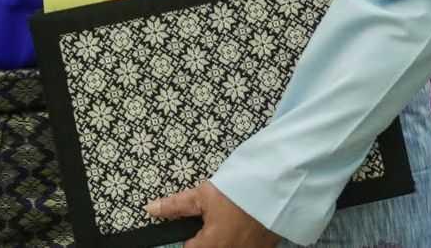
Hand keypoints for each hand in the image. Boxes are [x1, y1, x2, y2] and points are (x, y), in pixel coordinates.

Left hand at [146, 182, 279, 247]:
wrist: (279, 187)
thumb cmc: (240, 192)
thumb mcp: (204, 195)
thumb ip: (176, 206)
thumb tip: (150, 209)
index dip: (192, 237)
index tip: (201, 225)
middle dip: (210, 238)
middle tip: (221, 219)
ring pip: (228, 246)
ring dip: (227, 239)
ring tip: (234, 222)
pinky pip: (244, 247)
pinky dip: (242, 240)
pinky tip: (247, 227)